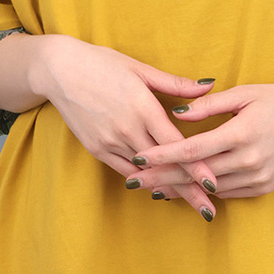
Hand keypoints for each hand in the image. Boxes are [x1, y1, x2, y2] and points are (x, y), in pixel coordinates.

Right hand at [40, 36, 220, 217]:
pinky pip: (124, 170)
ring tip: (189, 204)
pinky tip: (158, 189)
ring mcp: (111, 141)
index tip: (213, 184)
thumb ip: (176, 83)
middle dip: (188, 188)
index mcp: (144, 108)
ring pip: (144, 172)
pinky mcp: (96, 149)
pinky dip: (142, 180)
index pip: (176, 144)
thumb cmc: (103, 64)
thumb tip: (210, 85)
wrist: (60, 70)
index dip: (196, 166)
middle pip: (164, 165)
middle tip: (209, 210)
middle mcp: (128, 129)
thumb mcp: (141, 69)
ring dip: (167, 187)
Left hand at [125, 82, 273, 197]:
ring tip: (151, 187)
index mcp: (242, 133)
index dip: (163, 155)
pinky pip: (227, 193)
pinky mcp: (263, 187)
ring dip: (179, 189)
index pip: (193, 150)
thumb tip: (176, 113)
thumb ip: (208, 105)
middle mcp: (249, 160)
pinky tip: (183, 189)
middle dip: (162, 178)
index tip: (138, 157)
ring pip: (209, 188)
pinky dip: (204, 191)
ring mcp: (258, 177)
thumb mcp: (244, 94)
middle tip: (133, 181)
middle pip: (196, 174)